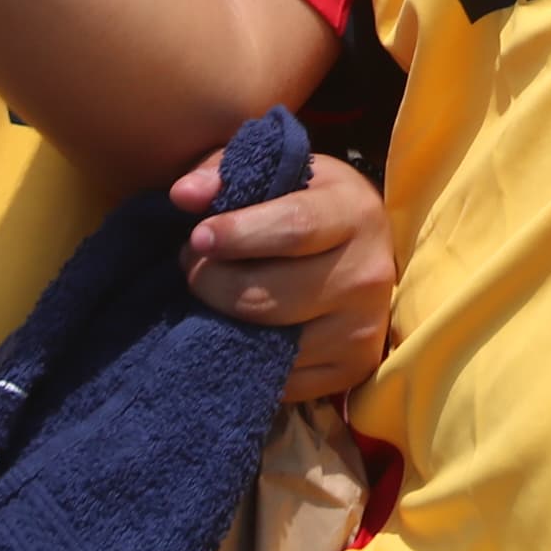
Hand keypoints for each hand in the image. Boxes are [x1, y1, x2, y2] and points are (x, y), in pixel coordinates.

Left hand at [178, 148, 397, 398]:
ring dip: (223, 322)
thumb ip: (226, 171)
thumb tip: (183, 195)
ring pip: (269, 343)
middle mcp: (367, 274)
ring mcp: (361, 329)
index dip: (238, 235)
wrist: (364, 251)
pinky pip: (281, 379)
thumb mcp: (278, 172)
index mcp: (355, 212)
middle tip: (192, 265)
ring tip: (213, 293)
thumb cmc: (310, 203)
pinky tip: (240, 329)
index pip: (294, 228)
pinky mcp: (352, 369)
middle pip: (268, 296)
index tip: (197, 237)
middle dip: (213, 283)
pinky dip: (249, 357)